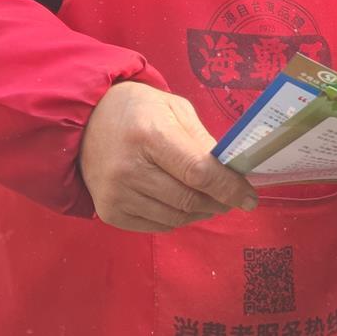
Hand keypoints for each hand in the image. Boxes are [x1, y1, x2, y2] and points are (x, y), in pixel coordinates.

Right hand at [79, 80, 258, 232]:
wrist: (86, 120)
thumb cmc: (138, 110)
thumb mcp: (174, 109)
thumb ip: (203, 140)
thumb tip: (231, 172)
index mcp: (149, 134)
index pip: (198, 172)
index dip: (229, 188)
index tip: (250, 198)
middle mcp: (129, 168)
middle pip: (189, 199)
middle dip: (219, 202)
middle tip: (232, 197)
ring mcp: (116, 194)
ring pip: (175, 218)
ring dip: (200, 213)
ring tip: (209, 200)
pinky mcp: (109, 212)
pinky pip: (156, 227)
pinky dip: (177, 219)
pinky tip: (182, 204)